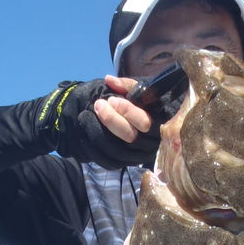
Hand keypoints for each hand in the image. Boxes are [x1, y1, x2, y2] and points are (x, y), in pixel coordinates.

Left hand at [38, 77, 159, 168]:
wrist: (137, 123)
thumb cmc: (140, 104)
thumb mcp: (138, 91)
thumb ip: (127, 85)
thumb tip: (109, 80)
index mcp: (158, 125)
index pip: (144, 123)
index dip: (127, 111)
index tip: (111, 100)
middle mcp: (150, 144)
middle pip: (130, 137)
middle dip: (111, 119)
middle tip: (98, 104)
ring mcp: (138, 156)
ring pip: (117, 150)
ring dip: (98, 132)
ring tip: (86, 115)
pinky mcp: (125, 164)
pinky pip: (108, 161)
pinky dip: (93, 149)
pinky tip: (84, 133)